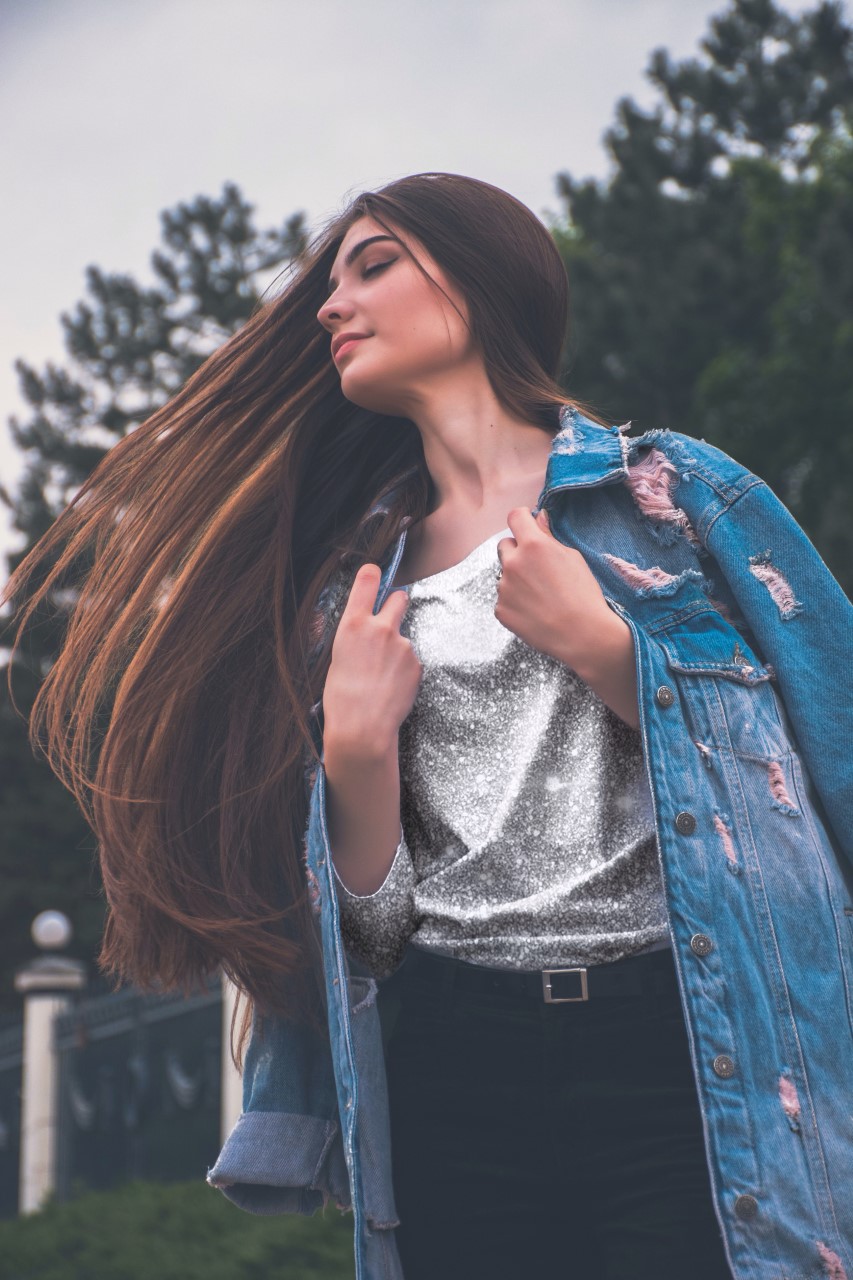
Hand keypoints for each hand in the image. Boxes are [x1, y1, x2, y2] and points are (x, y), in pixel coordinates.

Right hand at [322, 566, 422, 758]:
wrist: (362, 729)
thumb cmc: (341, 698)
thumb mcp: (335, 658)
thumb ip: (352, 636)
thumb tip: (358, 629)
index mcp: (352, 624)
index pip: (367, 580)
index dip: (373, 574)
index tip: (375, 573)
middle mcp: (380, 628)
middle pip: (399, 597)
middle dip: (397, 604)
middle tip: (388, 621)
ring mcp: (403, 645)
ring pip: (403, 638)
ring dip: (396, 651)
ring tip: (381, 678)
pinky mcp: (417, 663)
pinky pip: (411, 661)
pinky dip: (404, 672)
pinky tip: (391, 689)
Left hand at [495, 507, 639, 727]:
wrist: (582, 634)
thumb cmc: (583, 594)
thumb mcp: (573, 558)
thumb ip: (549, 536)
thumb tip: (537, 517)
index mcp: (533, 545)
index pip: (515, 517)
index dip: (522, 519)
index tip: (527, 525)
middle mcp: (513, 563)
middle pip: (505, 545)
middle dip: (517, 551)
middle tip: (538, 568)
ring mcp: (504, 588)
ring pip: (505, 575)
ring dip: (517, 579)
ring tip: (541, 595)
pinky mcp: (501, 610)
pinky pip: (505, 598)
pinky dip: (516, 602)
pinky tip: (535, 610)